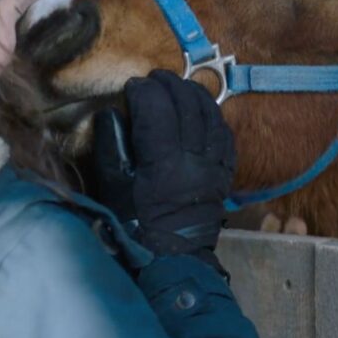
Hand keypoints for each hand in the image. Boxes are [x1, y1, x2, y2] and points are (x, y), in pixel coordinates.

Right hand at [94, 70, 235, 265]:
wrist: (174, 258)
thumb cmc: (136, 226)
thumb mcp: (113, 190)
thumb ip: (111, 149)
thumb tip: (112, 112)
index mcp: (163, 166)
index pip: (157, 111)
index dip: (144, 92)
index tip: (132, 86)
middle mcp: (194, 160)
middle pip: (187, 106)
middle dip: (169, 85)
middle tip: (154, 78)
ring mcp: (215, 165)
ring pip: (210, 115)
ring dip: (194, 94)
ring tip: (178, 84)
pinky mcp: (226, 171)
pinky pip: (224, 133)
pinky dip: (212, 114)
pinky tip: (202, 108)